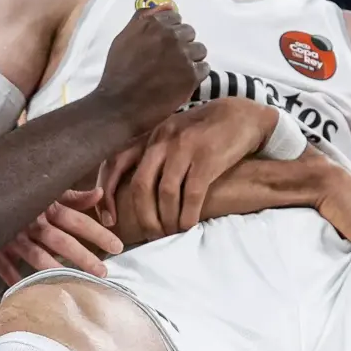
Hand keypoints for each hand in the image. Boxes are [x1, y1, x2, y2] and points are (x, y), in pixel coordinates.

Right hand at [0, 190, 124, 282]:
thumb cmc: (20, 191)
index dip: (98, 233)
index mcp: (48, 206)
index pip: (78, 220)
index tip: (117, 247)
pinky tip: (23, 289)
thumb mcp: (48, 189)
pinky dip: (11, 276)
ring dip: (54, 270)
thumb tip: (99, 194)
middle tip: (103, 272)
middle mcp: (33, 220)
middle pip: (61, 241)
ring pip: (36, 255)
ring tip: (71, 283)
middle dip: (83, 257)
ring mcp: (13, 233)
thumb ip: (73, 196)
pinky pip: (3, 264)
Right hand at [95, 7, 205, 129]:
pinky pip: (204, 68)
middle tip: (170, 61)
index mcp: (153, 24)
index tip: (164, 45)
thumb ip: (143, 19)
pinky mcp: (191, 75)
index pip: (176, 18)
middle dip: (182, 44)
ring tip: (177, 73)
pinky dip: (195, 75)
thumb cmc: (118, 72)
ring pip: (200, 50)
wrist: (120, 105)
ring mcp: (183, 55)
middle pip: (189, 33)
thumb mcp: (123, 38)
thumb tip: (165, 5)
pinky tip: (181, 82)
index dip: (171, 32)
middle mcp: (170, 35)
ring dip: (191, 59)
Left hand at [118, 98, 278, 238]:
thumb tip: (133, 192)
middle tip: (150, 235)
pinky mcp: (208, 157)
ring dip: (167, 219)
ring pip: (166, 192)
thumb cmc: (206, 133)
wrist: (243, 115)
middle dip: (144, 216)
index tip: (110, 220)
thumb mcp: (173, 136)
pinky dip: (188, 215)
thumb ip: (155, 157)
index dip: (108, 194)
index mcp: (151, 137)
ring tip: (171, 233)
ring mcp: (186, 147)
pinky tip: (188, 226)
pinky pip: (192, 194)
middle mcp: (163, 140)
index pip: (116, 164)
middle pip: (141, 184)